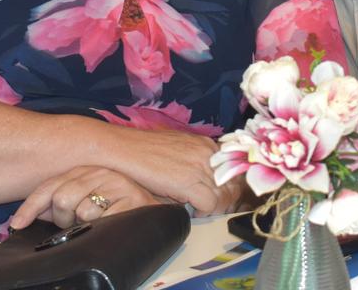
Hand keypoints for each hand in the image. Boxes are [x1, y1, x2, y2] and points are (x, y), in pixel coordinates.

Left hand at [9, 166, 160, 229]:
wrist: (155, 213)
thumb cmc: (116, 209)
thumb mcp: (84, 201)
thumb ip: (58, 202)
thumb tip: (28, 215)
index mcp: (86, 170)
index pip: (50, 186)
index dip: (30, 207)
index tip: (16, 225)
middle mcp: (101, 172)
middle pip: (62, 198)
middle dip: (64, 218)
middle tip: (77, 224)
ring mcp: (118, 183)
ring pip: (81, 211)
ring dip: (85, 225)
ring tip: (98, 223)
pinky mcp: (133, 199)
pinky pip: (101, 220)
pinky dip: (101, 227)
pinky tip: (110, 223)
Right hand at [109, 127, 242, 215]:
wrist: (125, 148)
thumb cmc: (146, 151)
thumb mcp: (179, 150)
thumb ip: (196, 163)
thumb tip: (206, 186)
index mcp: (207, 145)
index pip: (233, 171)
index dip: (228, 188)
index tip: (220, 199)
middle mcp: (208, 153)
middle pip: (233, 185)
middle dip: (226, 201)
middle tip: (213, 210)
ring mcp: (200, 166)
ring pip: (224, 196)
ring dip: (215, 208)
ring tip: (202, 211)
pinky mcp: (189, 181)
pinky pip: (210, 204)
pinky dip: (203, 212)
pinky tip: (192, 211)